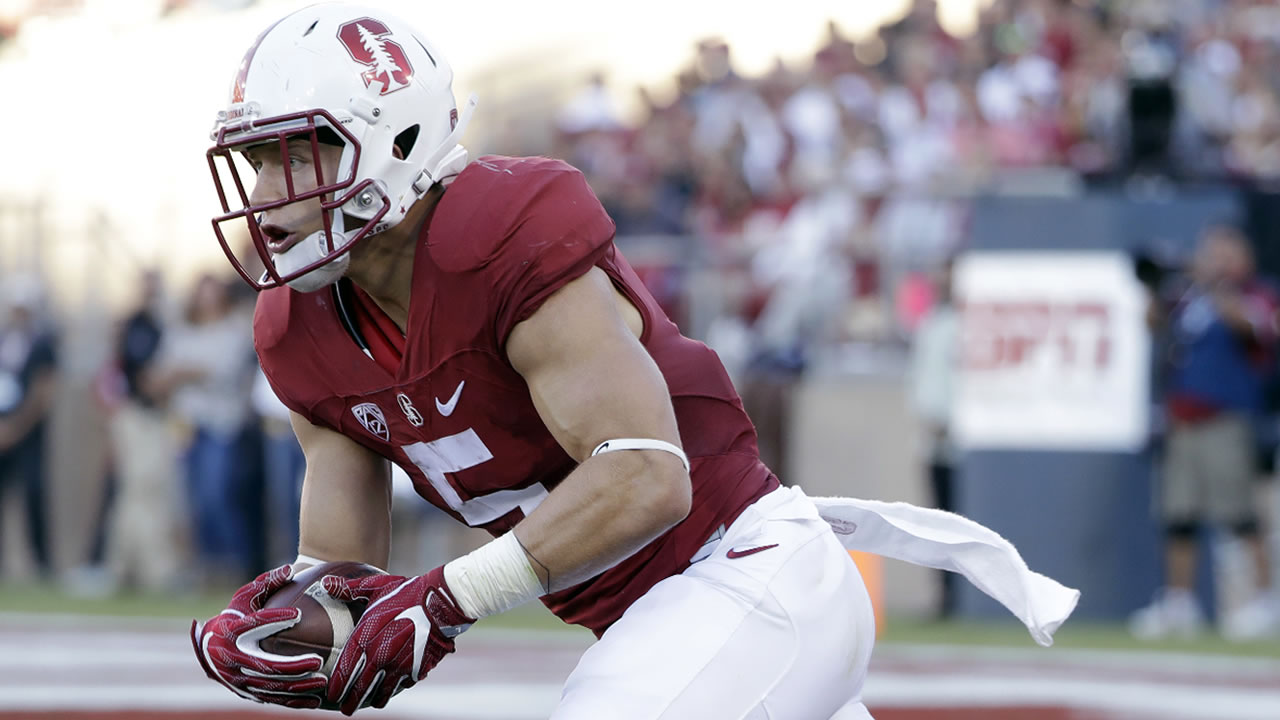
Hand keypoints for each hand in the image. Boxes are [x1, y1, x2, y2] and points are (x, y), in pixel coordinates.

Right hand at [190, 565, 326, 707]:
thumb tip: (291, 568)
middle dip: (292, 665)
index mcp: (231, 632)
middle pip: (265, 664)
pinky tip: (316, 701)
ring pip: (271, 687)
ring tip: (322, 681)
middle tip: (317, 661)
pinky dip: (294, 702)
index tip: (297, 614)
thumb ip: (266, 583)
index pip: (253, 625)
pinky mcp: (247, 693)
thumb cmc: (233, 617)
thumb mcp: (244, 598)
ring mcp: (239, 680)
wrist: (208, 649)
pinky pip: (273, 700)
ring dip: (297, 687)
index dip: (274, 619)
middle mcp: (232, 659)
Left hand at [323, 566, 473, 714]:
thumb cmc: (407, 592)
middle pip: (360, 689)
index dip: (337, 686)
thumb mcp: (376, 587)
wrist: (441, 602)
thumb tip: (326, 583)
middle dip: (351, 702)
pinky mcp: (417, 669)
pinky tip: (393, 689)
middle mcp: (380, 656)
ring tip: (369, 703)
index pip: (345, 671)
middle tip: (346, 709)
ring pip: (382, 693)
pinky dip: (396, 689)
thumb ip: (349, 589)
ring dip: (374, 700)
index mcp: (366, 638)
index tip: (331, 695)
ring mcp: (399, 665)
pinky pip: (403, 686)